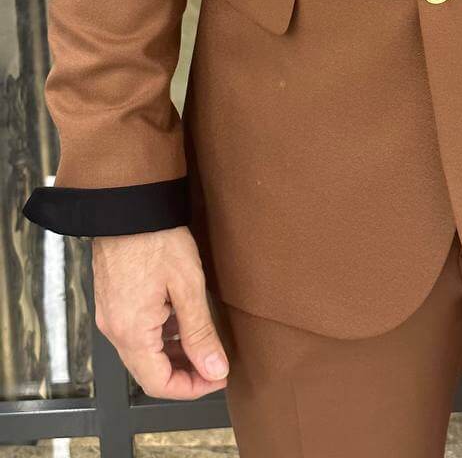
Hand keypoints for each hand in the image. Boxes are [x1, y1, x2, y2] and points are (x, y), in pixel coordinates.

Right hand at [92, 226, 228, 398]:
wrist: (128, 204)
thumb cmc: (157, 239)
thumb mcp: (188, 286)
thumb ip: (201, 333)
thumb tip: (216, 370)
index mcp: (131, 332)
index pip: (158, 384)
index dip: (191, 388)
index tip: (218, 377)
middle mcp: (115, 330)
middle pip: (149, 372)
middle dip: (184, 373)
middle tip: (216, 363)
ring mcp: (111, 316)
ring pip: (143, 353)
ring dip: (173, 355)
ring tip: (204, 343)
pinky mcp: (113, 302)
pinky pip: (136, 332)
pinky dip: (160, 336)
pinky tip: (182, 322)